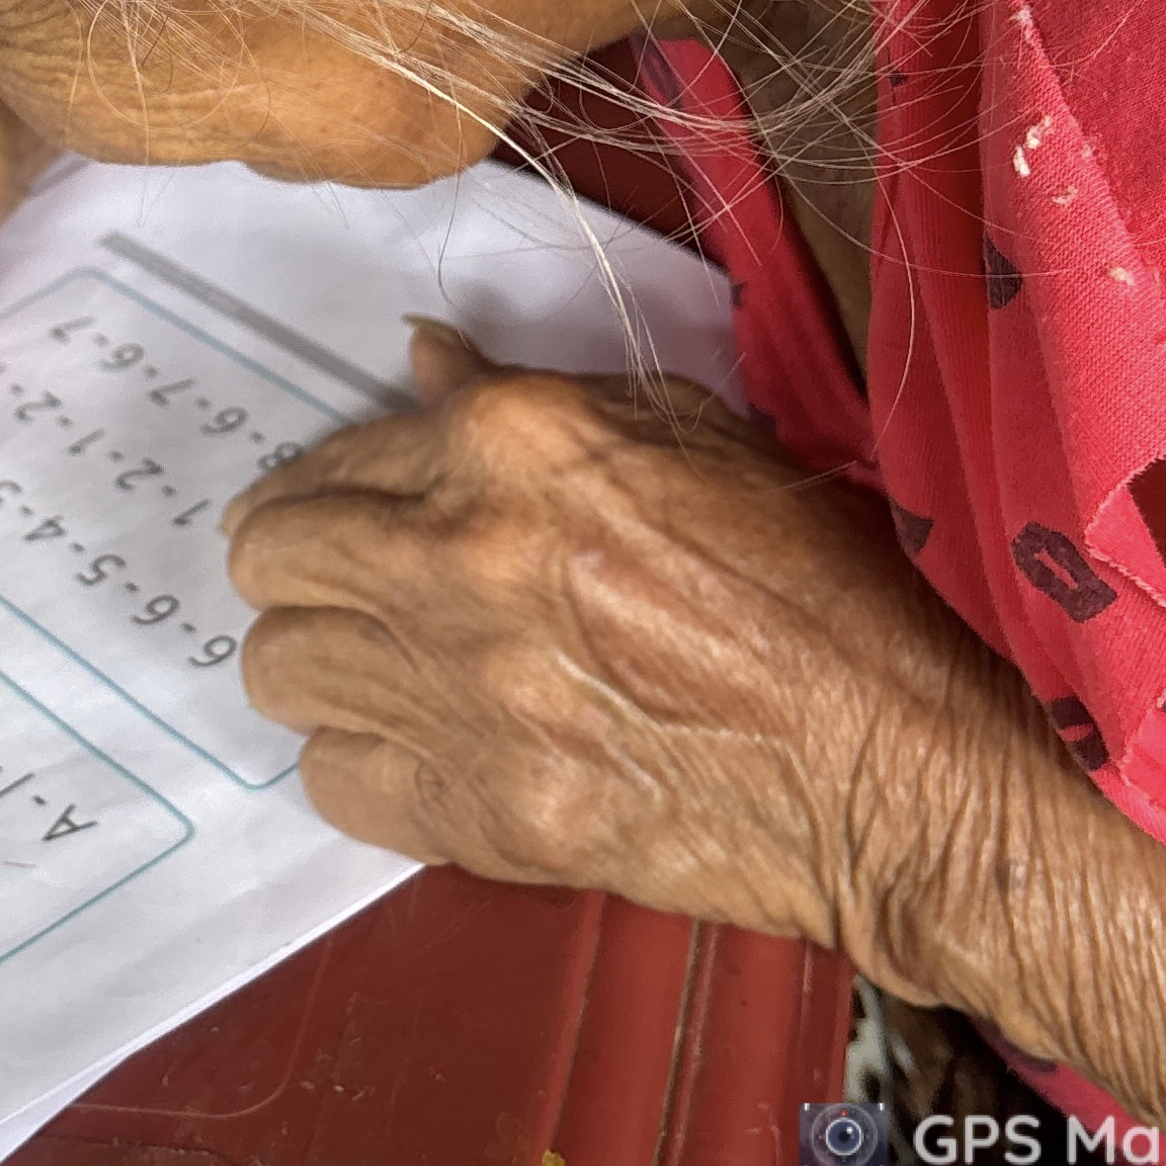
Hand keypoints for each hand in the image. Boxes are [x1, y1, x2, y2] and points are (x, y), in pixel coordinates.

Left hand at [222, 324, 1042, 993]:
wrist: (892, 761)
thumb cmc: (812, 583)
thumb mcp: (689, 432)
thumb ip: (532, 395)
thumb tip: (427, 359)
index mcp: (515, 443)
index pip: (336, 454)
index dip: (333, 482)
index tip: (345, 506)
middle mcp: (463, 553)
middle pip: (273, 556)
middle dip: (295, 562)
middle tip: (338, 579)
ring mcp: (465, 688)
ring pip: (280, 668)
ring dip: (319, 659)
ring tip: (378, 661)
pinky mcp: (482, 806)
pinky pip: (334, 779)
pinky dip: (360, 763)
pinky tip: (419, 744)